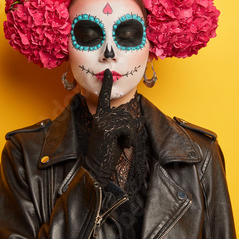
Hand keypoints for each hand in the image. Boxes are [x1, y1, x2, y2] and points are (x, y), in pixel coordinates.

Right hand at [83, 69, 136, 186]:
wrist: (97, 166)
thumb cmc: (107, 151)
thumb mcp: (117, 135)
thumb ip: (124, 125)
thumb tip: (141, 119)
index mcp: (100, 115)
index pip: (104, 97)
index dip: (107, 84)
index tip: (108, 72)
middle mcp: (100, 115)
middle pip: (126, 113)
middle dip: (131, 128)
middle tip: (123, 141)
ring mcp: (103, 121)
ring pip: (129, 121)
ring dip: (131, 135)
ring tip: (122, 144)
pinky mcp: (107, 128)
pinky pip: (128, 129)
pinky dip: (130, 139)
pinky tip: (123, 146)